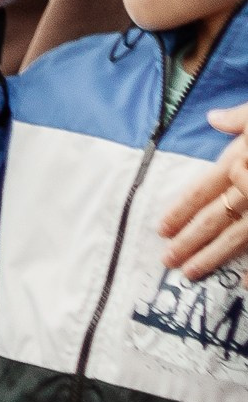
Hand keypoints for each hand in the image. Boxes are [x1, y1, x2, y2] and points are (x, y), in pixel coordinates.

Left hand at [160, 106, 247, 279]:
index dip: (181, 210)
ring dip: (213, 257)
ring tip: (191, 272)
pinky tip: (243, 284)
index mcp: (240, 161)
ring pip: (237, 237)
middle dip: (189, 240)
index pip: (202, 190)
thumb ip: (238, 118)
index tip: (162, 228)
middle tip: (168, 261)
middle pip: (214, 218)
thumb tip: (213, 118)